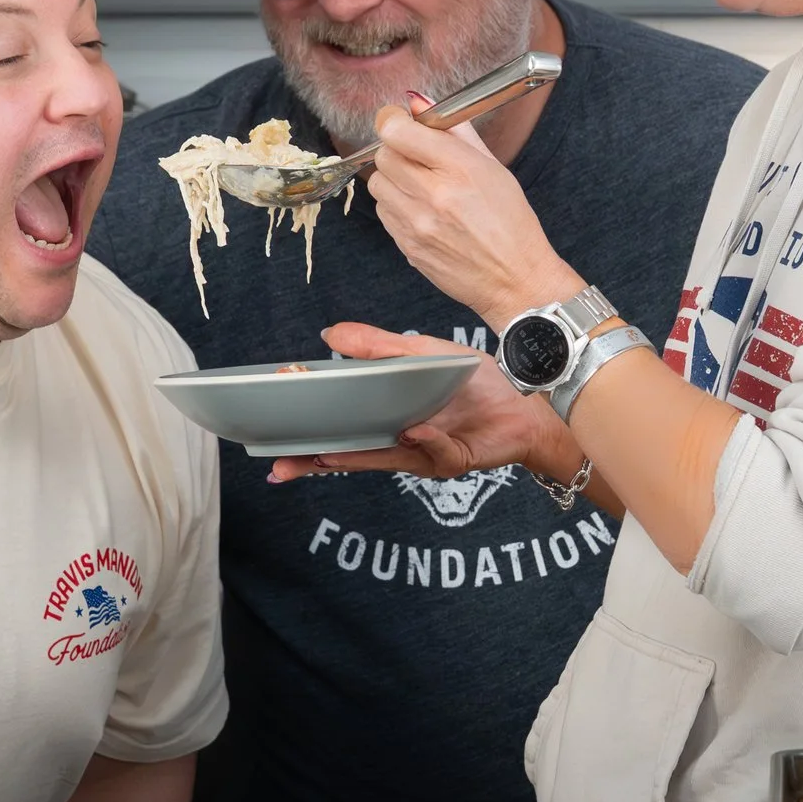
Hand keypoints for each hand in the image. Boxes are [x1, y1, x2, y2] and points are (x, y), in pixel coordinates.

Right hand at [267, 322, 583, 484]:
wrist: (529, 396)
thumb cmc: (475, 378)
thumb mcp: (420, 352)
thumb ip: (376, 346)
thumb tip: (327, 336)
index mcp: (386, 415)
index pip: (339, 426)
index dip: (308, 430)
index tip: (273, 425)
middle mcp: (399, 439)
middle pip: (349, 454)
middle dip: (314, 461)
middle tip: (280, 465)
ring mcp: (424, 453)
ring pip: (383, 461)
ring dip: (354, 458)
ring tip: (324, 457)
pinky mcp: (453, 460)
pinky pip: (434, 453)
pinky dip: (424, 442)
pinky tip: (412, 432)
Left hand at [366, 95, 582, 327]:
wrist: (514, 279)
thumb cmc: (510, 222)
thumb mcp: (493, 167)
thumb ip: (454, 130)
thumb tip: (418, 101)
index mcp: (460, 169)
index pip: (397, 131)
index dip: (392, 120)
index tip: (400, 121)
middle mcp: (434, 195)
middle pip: (383, 154)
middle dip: (397, 149)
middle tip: (417, 157)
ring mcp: (417, 224)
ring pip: (377, 182)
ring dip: (393, 178)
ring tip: (421, 186)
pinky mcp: (407, 247)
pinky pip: (383, 212)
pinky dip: (396, 205)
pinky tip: (422, 210)